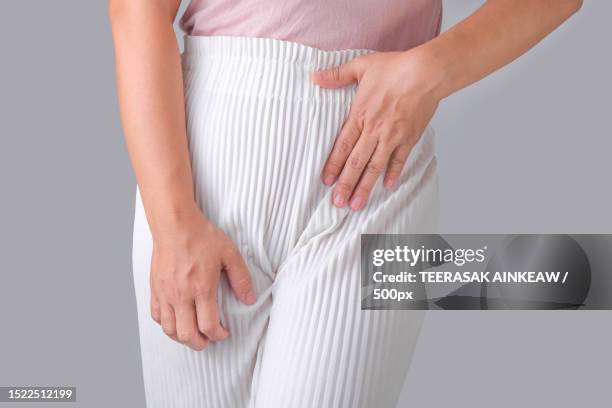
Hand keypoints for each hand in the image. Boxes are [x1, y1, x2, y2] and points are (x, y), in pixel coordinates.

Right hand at [150, 207, 255, 350]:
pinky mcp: (155, 288)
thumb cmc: (201, 236)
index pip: (208, 326)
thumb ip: (241, 278)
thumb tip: (250, 299)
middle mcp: (181, 294)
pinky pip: (156, 316)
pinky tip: (177, 320)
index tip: (223, 333)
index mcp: (201, 288)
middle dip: (200, 343)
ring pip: (169, 329)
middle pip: (187, 334)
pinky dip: (167, 324)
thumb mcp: (229, 254)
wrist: (174, 223)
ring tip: (193, 333)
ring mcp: (165, 293)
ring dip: (182, 337)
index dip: (218, 335)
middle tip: (208, 339)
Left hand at [311, 48, 442, 209]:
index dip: (333, 165)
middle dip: (346, 185)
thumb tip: (315, 78)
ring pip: (375, 167)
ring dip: (365, 187)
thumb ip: (337, 75)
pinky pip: (399, 160)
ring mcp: (393, 137)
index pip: (342, 146)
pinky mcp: (409, 138)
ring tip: (357, 204)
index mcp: (360, 115)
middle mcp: (375, 130)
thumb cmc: (396, 67)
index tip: (326, 181)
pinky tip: (387, 187)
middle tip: (338, 203)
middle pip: (356, 162)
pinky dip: (393, 174)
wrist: (427, 72)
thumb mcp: (361, 66)